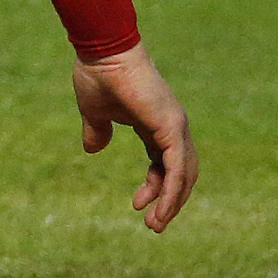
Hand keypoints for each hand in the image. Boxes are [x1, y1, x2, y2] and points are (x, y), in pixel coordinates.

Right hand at [72, 43, 194, 232]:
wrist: (104, 52)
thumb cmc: (98, 74)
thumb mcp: (95, 112)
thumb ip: (97, 131)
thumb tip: (93, 149)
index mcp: (157, 123)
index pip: (164, 163)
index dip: (154, 186)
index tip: (136, 204)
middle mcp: (173, 127)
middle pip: (182, 173)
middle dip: (169, 200)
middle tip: (154, 224)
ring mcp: (175, 126)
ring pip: (184, 174)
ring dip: (172, 202)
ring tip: (156, 225)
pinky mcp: (171, 127)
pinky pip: (177, 168)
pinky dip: (171, 191)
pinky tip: (163, 209)